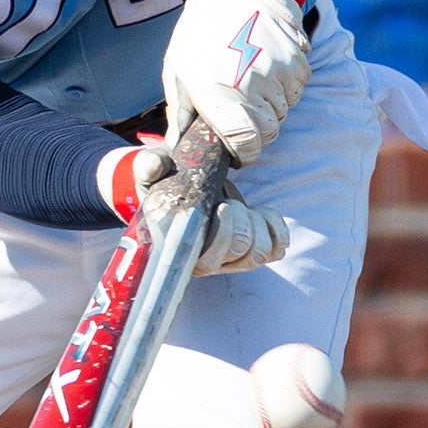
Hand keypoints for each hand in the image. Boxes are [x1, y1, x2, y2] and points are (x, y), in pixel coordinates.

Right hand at [106, 143, 288, 274]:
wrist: (189, 183)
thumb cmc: (169, 180)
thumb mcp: (156, 169)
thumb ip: (151, 165)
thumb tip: (153, 166)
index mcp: (182, 250)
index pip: (208, 262)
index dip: (222, 236)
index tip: (222, 205)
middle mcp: (208, 262)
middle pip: (241, 252)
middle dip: (240, 221)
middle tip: (227, 202)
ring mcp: (232, 260)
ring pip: (260, 252)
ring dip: (255, 223)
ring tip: (239, 206)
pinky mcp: (253, 251)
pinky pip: (277, 248)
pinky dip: (275, 227)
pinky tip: (258, 212)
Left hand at [161, 0, 310, 165]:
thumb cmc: (199, 30)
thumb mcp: (177, 69)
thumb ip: (180, 111)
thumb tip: (177, 145)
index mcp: (217, 93)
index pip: (248, 145)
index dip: (245, 152)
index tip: (239, 148)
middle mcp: (252, 87)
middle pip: (269, 132)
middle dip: (257, 130)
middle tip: (242, 112)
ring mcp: (278, 73)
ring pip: (284, 111)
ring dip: (271, 106)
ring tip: (250, 81)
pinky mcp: (297, 60)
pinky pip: (296, 89)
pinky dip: (285, 86)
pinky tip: (266, 67)